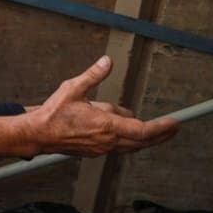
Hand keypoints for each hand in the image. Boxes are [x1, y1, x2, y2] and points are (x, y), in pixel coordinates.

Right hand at [28, 56, 177, 156]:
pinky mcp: (96, 151)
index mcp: (106, 125)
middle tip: (173, 128)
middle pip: (142, 142)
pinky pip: (119, 147)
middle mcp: (107, 140)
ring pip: (131, 146)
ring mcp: (102, 148)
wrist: (38, 135)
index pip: (142, 131)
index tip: (174, 123)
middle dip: (160, 135)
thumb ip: (93, 75)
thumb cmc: (53, 114)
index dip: (161, 128)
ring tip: (153, 129)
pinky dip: (128, 139)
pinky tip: (124, 130)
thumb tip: (107, 62)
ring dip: (144, 138)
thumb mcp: (73, 88)